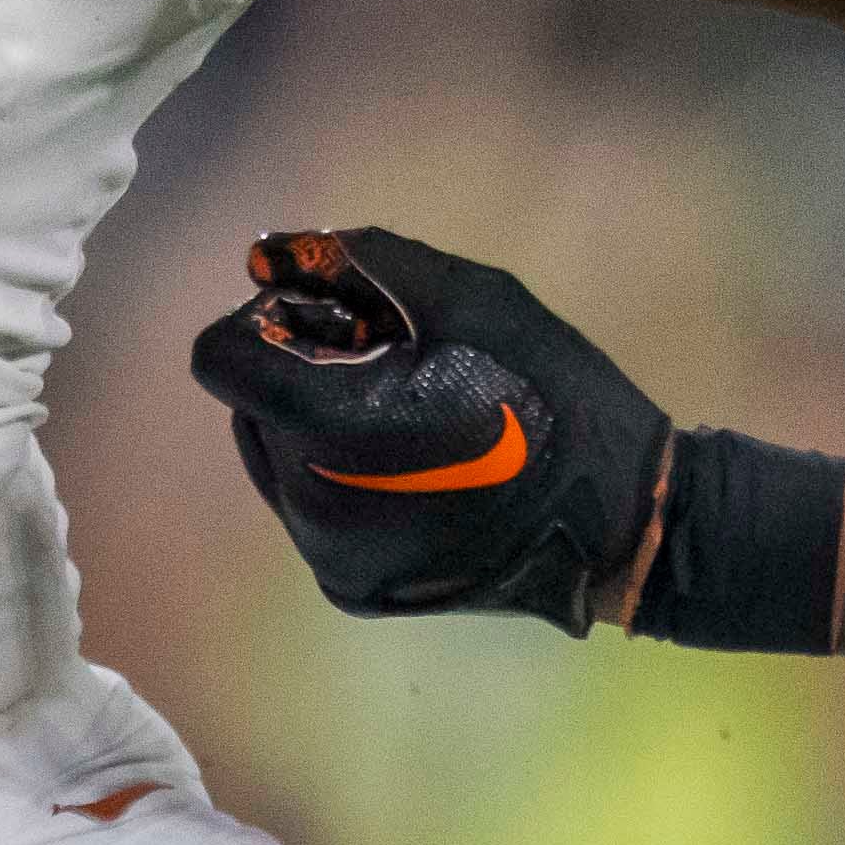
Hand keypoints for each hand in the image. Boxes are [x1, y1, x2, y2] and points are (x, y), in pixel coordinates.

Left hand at [192, 225, 678, 633]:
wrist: (623, 522)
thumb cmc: (552, 394)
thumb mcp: (470, 298)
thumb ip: (359, 264)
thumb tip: (265, 258)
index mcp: (330, 424)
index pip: (222, 357)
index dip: (268, 323)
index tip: (337, 320)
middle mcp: (308, 500)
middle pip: (253, 407)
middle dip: (304, 373)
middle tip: (396, 366)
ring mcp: (328, 553)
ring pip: (279, 458)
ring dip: (320, 425)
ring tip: (411, 419)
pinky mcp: (351, 587)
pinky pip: (312, 509)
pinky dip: (343, 478)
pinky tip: (419, 470)